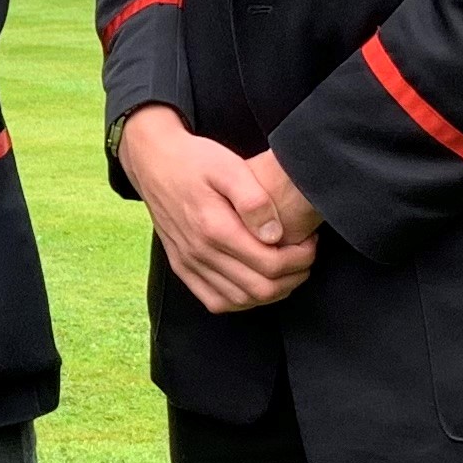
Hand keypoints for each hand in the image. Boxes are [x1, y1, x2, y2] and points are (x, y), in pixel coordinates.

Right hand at [116, 106, 319, 314]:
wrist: (153, 162)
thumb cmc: (195, 160)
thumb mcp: (229, 167)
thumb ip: (254, 201)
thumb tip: (274, 235)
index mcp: (214, 229)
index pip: (271, 264)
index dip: (300, 258)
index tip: (310, 242)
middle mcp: (200, 253)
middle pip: (260, 288)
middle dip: (293, 277)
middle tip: (305, 256)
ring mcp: (189, 263)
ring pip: (241, 300)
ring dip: (272, 292)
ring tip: (287, 270)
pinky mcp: (182, 267)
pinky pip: (216, 301)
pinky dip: (242, 301)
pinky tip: (256, 283)